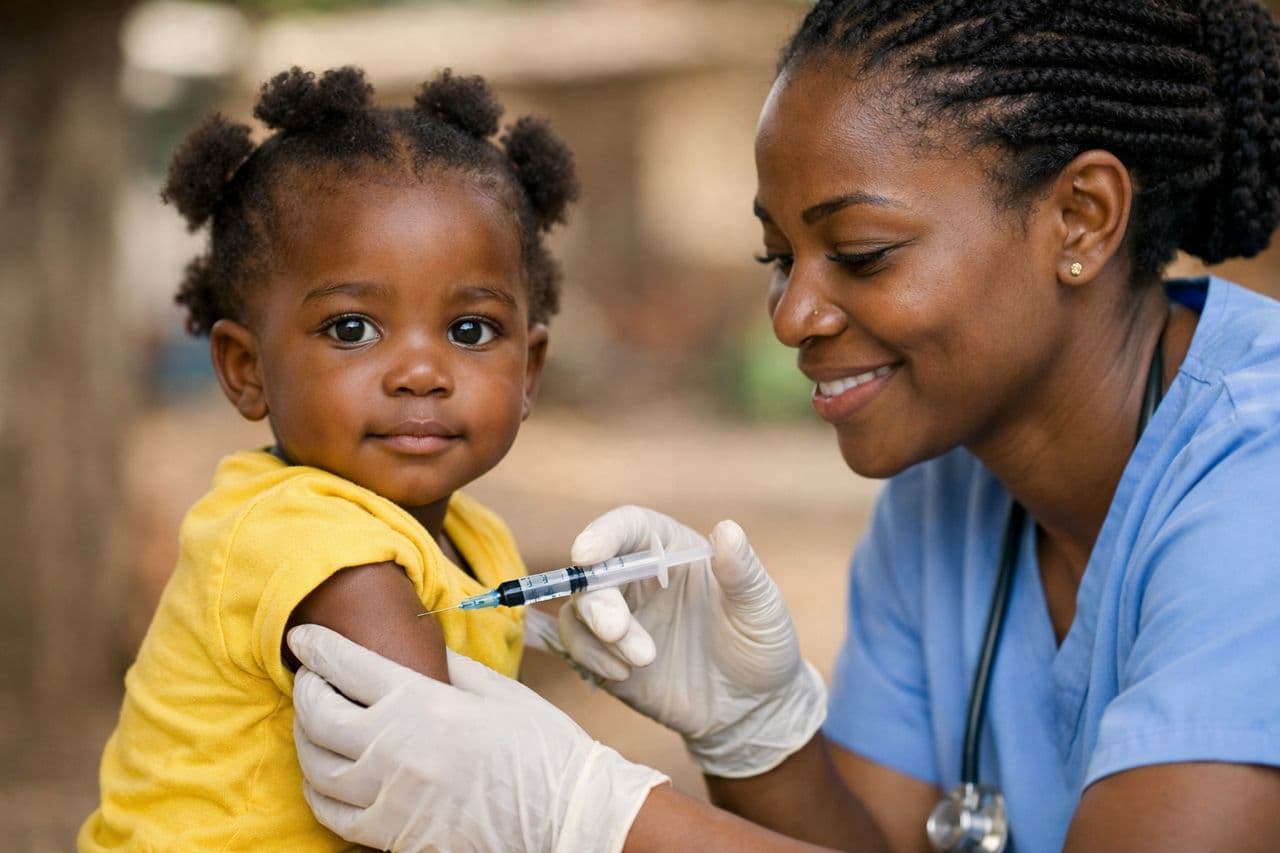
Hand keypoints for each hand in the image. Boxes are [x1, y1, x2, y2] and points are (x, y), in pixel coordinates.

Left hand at [288, 624, 667, 852]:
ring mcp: (390, 797)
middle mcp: (394, 749)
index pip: (346, 666)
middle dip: (305, 689)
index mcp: (421, 702)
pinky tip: (327, 775)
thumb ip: (449, 667)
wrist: (566, 814)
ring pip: (315, 767)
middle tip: (309, 677)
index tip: (303, 637)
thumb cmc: (542, 747)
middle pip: (317, 714)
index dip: (316, 647)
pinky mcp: (394, 835)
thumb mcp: (498, 689)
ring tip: (314, 723)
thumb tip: (420, 651)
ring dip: (305, 739)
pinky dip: (319, 789)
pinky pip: (333, 813)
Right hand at [556, 506, 826, 777]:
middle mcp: (638, 579)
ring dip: (595, 636)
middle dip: (597, 601)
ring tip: (639, 663)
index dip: (603, 534)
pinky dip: (586, 657)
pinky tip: (621, 674)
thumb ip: (741, 571)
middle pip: (594, 572)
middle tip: (616, 631)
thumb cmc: (762, 645)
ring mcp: (621, 619)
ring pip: (579, 611)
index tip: (586, 554)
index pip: (628, 528)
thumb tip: (728, 528)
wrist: (753, 709)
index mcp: (672, 552)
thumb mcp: (761, 608)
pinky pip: (576, 648)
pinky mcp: (609, 657)